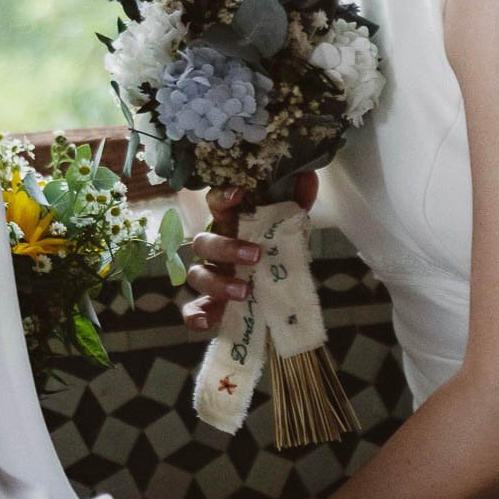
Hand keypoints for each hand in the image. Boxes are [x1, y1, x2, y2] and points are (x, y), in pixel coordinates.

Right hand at [181, 173, 317, 338]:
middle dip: (226, 248)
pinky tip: (209, 320)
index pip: (216, 205)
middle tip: (256, 256)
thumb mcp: (289, 227)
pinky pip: (191, 309)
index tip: (239, 193)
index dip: (222, 197)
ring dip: (218, 283)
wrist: (275, 290)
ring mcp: (209, 277)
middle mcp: (214, 249)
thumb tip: (307, 178)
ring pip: (196, 275)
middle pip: (203, 242)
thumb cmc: (274, 250)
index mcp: (229, 226)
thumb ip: (296, 203)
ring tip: (245, 292)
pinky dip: (195, 315)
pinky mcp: (208, 305)